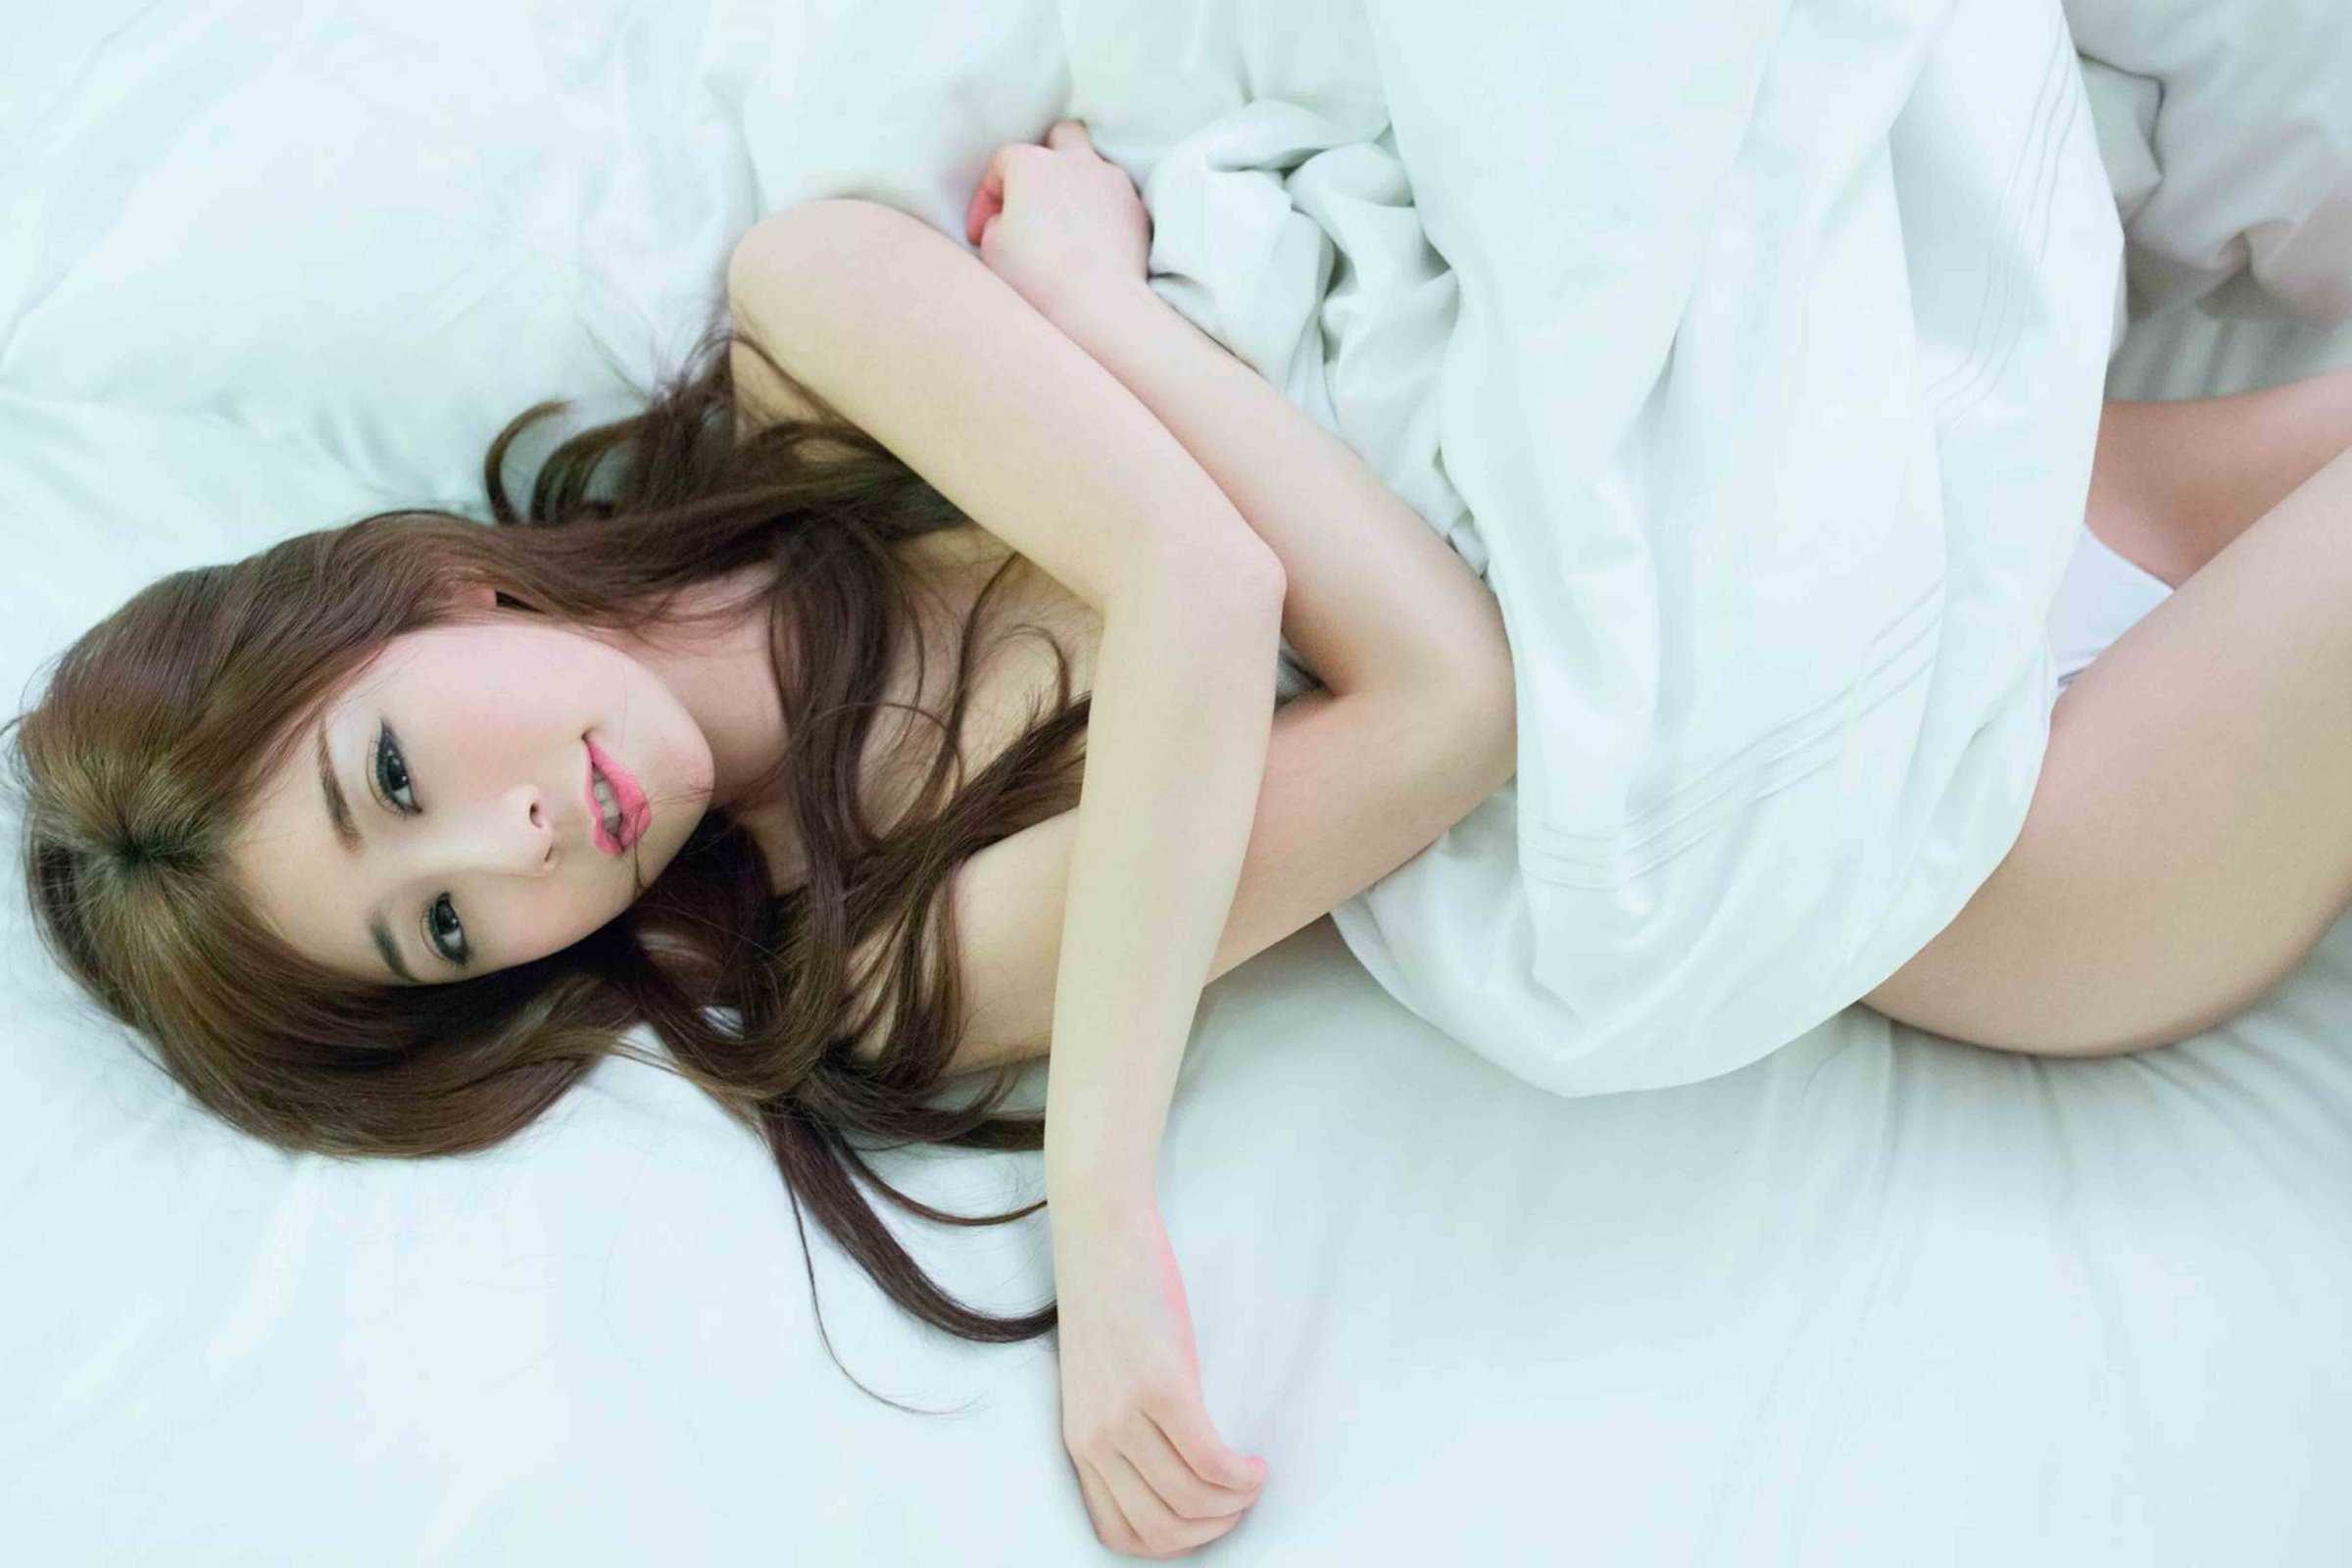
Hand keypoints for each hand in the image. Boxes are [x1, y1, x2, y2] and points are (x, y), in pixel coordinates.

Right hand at [965, 118, 1151, 324]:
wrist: (1097, 301)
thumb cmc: (1037, 274)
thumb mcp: (992, 247)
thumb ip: (995, 222)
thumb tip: (1008, 221)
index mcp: (1032, 164)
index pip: (1002, 162)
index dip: (987, 196)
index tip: (980, 230)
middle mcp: (1076, 161)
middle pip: (1060, 137)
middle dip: (1044, 158)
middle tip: (1033, 196)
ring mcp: (1112, 181)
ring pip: (1093, 165)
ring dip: (1077, 185)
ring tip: (1065, 221)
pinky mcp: (1137, 208)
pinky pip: (1116, 198)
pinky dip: (1102, 212)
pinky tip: (1093, 240)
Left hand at [1052, 1201, 1266, 1558]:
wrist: (1099, 1236)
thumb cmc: (1106, 1301)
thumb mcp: (1097, 1381)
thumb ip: (1118, 1428)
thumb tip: (1167, 1471)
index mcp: (1079, 1442)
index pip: (1121, 1532)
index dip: (1172, 1544)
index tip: (1205, 1522)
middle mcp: (1096, 1439)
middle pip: (1160, 1528)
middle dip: (1211, 1531)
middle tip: (1239, 1505)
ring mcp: (1126, 1414)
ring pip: (1191, 1500)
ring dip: (1234, 1504)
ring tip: (1252, 1483)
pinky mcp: (1162, 1386)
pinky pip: (1210, 1459)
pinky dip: (1241, 1476)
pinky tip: (1256, 1465)